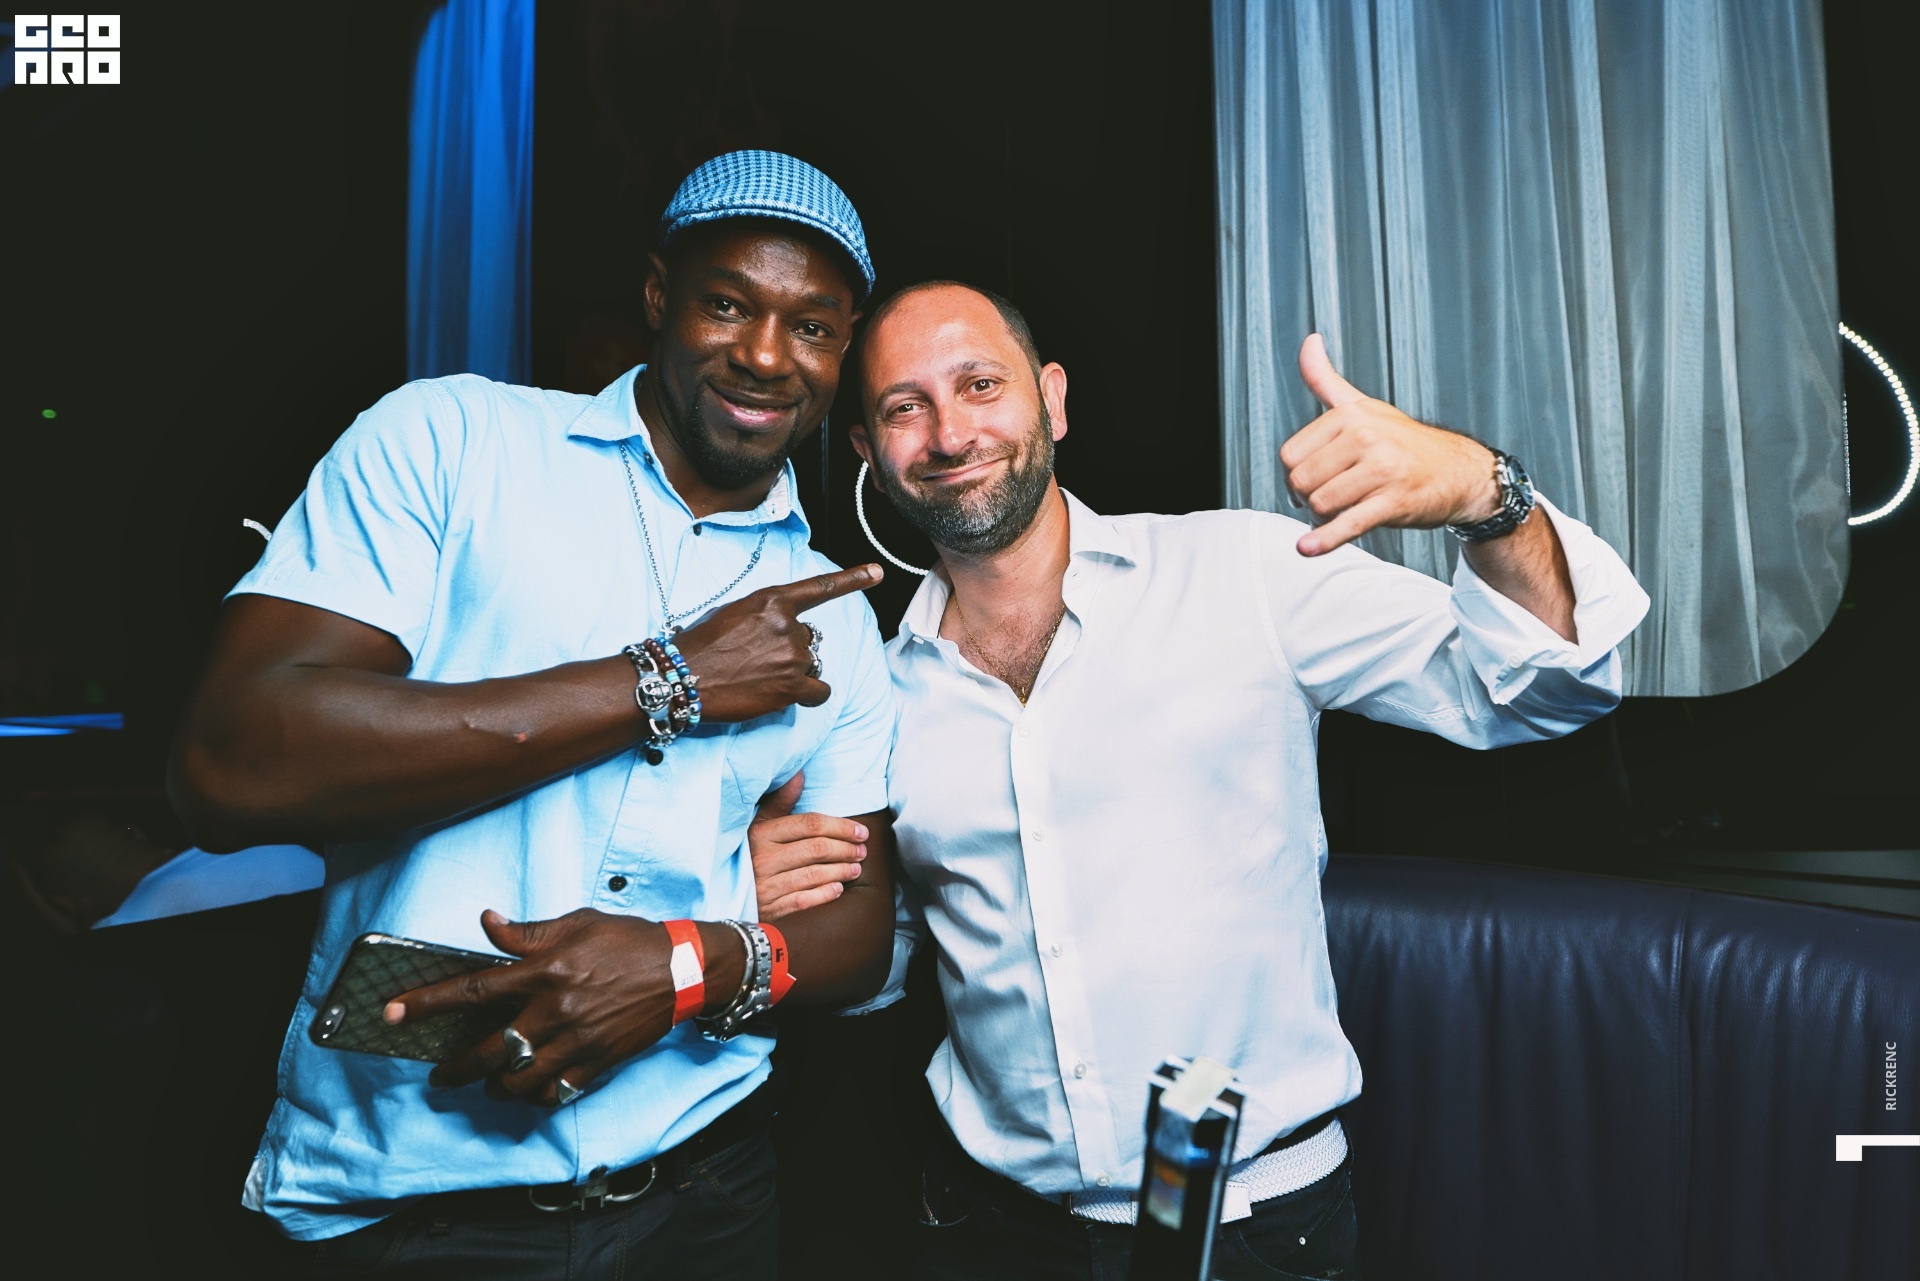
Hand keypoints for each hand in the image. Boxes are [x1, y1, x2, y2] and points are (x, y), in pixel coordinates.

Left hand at [384, 908, 735, 1105]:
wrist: (683, 968)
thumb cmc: (628, 940)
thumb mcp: (577, 922)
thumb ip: (526, 933)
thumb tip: (485, 922)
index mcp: (545, 971)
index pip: (473, 991)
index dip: (426, 1004)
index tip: (391, 1014)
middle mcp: (556, 1010)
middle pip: (489, 1050)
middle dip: (456, 1067)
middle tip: (440, 1074)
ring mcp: (577, 1041)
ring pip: (519, 1080)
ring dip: (496, 1086)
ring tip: (488, 1083)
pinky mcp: (597, 1062)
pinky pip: (555, 1093)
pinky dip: (536, 1096)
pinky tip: (528, 1090)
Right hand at [672, 564, 882, 722]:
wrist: (682, 677)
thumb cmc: (700, 645)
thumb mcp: (733, 613)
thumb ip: (766, 616)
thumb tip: (785, 630)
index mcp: (772, 600)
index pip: (819, 588)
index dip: (852, 579)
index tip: (877, 572)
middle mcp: (787, 625)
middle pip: (807, 638)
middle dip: (788, 649)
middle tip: (755, 660)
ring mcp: (792, 656)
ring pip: (809, 663)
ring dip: (791, 672)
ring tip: (757, 677)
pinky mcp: (792, 686)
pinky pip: (818, 690)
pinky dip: (807, 694)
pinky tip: (783, 694)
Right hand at [749, 773, 868, 919]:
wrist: (725, 894)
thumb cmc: (749, 854)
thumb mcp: (758, 825)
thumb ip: (780, 802)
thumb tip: (799, 774)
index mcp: (761, 834)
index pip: (810, 825)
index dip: (840, 826)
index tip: (860, 831)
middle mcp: (762, 859)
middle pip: (816, 849)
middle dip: (845, 849)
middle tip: (862, 851)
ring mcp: (765, 886)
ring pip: (814, 874)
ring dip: (840, 870)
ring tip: (855, 868)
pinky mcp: (769, 910)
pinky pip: (804, 901)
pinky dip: (825, 894)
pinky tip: (838, 889)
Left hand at [1280, 334, 1500, 555]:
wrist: (1459, 471)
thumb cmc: (1404, 441)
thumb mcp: (1362, 405)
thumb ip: (1326, 379)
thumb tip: (1309, 341)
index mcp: (1350, 415)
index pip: (1291, 455)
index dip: (1294, 475)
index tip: (1311, 481)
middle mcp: (1365, 437)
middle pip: (1302, 481)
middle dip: (1308, 497)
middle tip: (1330, 499)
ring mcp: (1381, 469)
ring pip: (1321, 504)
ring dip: (1323, 518)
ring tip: (1344, 510)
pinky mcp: (1394, 501)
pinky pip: (1349, 524)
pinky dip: (1325, 539)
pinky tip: (1308, 547)